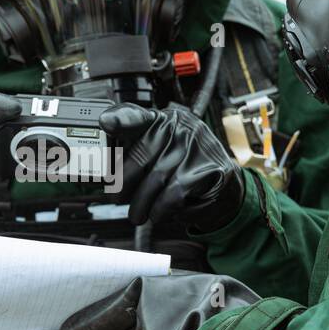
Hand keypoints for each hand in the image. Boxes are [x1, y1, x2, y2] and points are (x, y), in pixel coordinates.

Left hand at [102, 103, 244, 231]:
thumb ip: (132, 155)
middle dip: (124, 185)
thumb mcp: (158, 155)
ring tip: (138, 214)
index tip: (105, 122)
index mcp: (162, 121)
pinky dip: (162, 209)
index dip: (120, 119)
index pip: (137, 115)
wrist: (223, 185)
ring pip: (156, 180)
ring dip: (142, 204)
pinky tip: (162, 211)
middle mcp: (180, 128)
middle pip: (141, 156)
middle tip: (117, 199)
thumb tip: (106, 175)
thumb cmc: (182, 169)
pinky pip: (174, 195)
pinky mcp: (209, 169)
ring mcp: (197, 146)